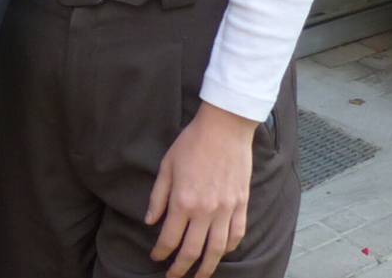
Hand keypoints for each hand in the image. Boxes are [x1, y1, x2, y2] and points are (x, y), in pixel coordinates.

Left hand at [147, 102, 256, 277]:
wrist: (224, 128)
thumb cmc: (192, 143)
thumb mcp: (166, 166)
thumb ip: (158, 197)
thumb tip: (150, 221)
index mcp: (183, 201)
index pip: (169, 239)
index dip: (161, 252)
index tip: (156, 257)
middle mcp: (205, 211)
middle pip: (192, 251)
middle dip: (180, 269)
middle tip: (173, 276)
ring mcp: (226, 210)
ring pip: (217, 250)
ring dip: (207, 268)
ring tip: (199, 276)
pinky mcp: (241, 205)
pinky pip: (236, 235)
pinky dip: (228, 248)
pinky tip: (221, 253)